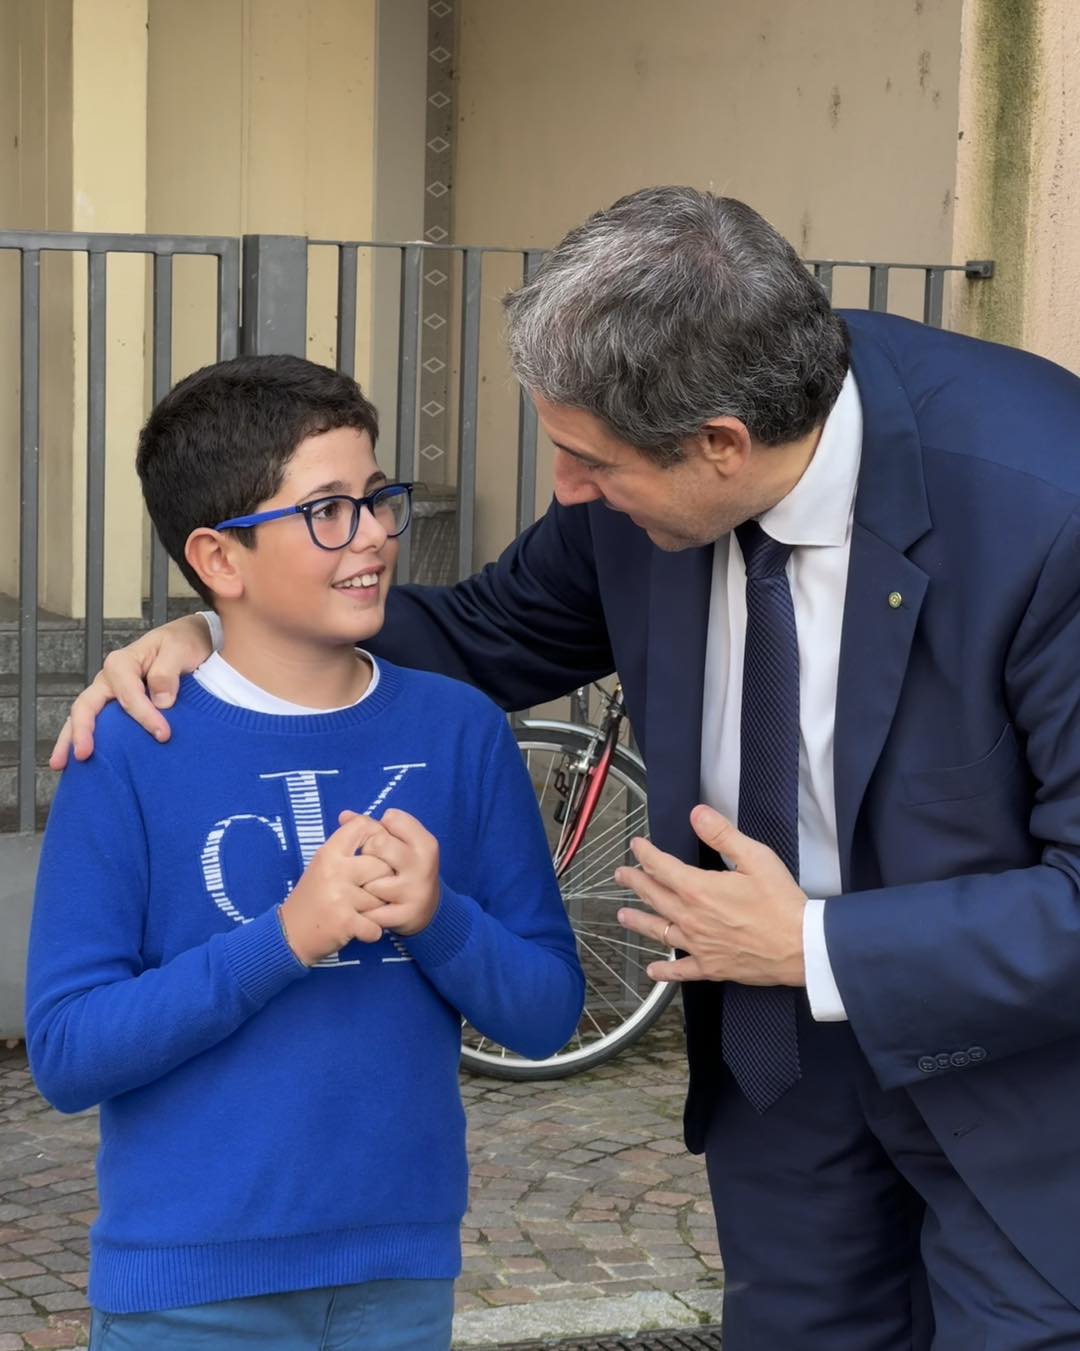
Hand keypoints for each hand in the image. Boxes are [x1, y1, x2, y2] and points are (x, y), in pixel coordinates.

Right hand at [49, 614, 212, 768]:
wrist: (185, 642)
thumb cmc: (181, 644)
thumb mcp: (179, 650)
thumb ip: (168, 672)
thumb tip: (161, 702)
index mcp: (121, 663)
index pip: (128, 696)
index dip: (145, 717)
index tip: (163, 735)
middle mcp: (108, 679)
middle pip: (86, 706)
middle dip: (82, 731)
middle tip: (83, 755)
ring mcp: (106, 694)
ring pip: (81, 717)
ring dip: (69, 741)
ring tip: (60, 765)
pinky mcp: (112, 706)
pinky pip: (94, 723)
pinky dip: (82, 740)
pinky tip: (76, 761)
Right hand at [278, 813, 394, 963]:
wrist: (288, 935)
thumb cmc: (311, 896)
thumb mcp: (322, 864)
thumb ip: (343, 845)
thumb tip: (353, 816)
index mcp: (328, 853)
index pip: (363, 827)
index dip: (378, 835)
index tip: (376, 852)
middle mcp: (334, 870)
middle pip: (382, 864)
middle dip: (383, 880)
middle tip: (371, 891)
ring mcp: (340, 896)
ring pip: (381, 897)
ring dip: (377, 908)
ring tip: (361, 911)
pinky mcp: (345, 922)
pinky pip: (376, 924)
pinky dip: (372, 931)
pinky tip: (361, 928)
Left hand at [338, 808, 439, 935]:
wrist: (426, 910)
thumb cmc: (405, 869)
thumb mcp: (400, 845)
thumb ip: (373, 826)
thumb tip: (344, 815)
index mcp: (425, 844)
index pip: (391, 819)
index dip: (376, 829)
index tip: (378, 842)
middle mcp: (423, 866)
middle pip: (378, 844)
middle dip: (366, 853)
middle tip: (368, 865)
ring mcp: (415, 891)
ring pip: (371, 879)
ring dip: (362, 885)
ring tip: (366, 888)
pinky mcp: (405, 915)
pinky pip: (371, 909)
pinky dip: (362, 910)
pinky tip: (364, 908)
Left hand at [615, 804, 807, 985]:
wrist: (801, 945)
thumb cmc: (781, 901)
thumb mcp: (755, 857)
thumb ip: (722, 834)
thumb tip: (696, 814)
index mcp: (698, 889)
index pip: (661, 866)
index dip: (645, 853)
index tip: (636, 845)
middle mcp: (691, 917)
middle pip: (655, 896)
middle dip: (635, 882)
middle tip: (621, 875)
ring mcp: (698, 944)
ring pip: (660, 931)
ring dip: (639, 921)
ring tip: (622, 916)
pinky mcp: (711, 966)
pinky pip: (682, 970)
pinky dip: (665, 971)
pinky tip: (653, 970)